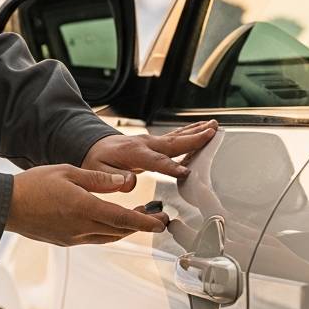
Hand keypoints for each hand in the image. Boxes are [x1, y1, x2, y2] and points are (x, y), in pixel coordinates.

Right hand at [4, 165, 169, 245]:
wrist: (8, 205)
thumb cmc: (34, 185)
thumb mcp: (68, 172)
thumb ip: (97, 179)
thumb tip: (123, 181)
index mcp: (84, 208)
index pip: (123, 218)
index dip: (145, 222)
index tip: (161, 223)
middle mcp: (81, 227)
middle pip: (120, 231)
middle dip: (141, 225)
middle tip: (158, 219)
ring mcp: (73, 237)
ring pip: (109, 237)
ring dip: (126, 229)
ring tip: (139, 218)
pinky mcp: (66, 240)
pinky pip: (95, 238)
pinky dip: (109, 232)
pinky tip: (111, 221)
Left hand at [81, 120, 218, 187]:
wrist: (95, 146)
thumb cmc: (97, 161)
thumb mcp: (98, 171)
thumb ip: (115, 178)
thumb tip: (130, 182)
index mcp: (133, 153)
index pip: (155, 161)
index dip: (170, 167)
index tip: (186, 172)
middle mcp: (145, 143)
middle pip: (172, 143)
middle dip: (193, 138)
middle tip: (212, 132)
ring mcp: (151, 141)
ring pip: (176, 136)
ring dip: (196, 131)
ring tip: (214, 126)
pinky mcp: (155, 142)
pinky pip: (175, 137)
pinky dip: (190, 133)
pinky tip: (202, 130)